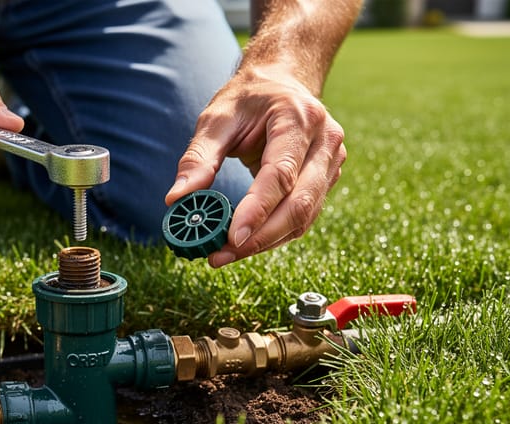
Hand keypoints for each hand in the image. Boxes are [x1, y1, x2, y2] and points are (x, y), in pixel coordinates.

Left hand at [165, 64, 345, 267]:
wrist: (281, 82)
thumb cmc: (248, 99)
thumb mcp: (216, 119)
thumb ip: (198, 158)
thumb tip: (177, 198)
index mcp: (298, 118)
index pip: (281, 174)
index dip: (257, 210)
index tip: (231, 238)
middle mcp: (325, 141)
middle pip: (300, 203)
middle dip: (260, 236)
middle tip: (221, 255)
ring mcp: (332, 161)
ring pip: (304, 216)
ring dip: (266, 242)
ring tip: (225, 253)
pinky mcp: (328, 179)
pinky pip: (304, 216)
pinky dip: (275, 234)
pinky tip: (246, 242)